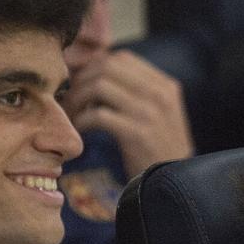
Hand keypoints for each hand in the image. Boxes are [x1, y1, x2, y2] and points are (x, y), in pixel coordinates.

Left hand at [63, 50, 193, 177]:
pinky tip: (80, 130)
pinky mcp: (137, 134)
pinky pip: (98, 116)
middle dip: (81, 80)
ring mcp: (150, 113)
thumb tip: (93, 76)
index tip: (80, 84)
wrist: (175, 185)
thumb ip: (134, 94)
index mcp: (165, 86)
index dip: (94, 66)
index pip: (122, 58)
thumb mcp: (156, 116)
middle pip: (107, 66)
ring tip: (71, 115)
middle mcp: (159, 94)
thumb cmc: (159, 153)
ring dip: (77, 99)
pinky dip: (82, 121)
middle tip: (69, 98)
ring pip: (99, 86)